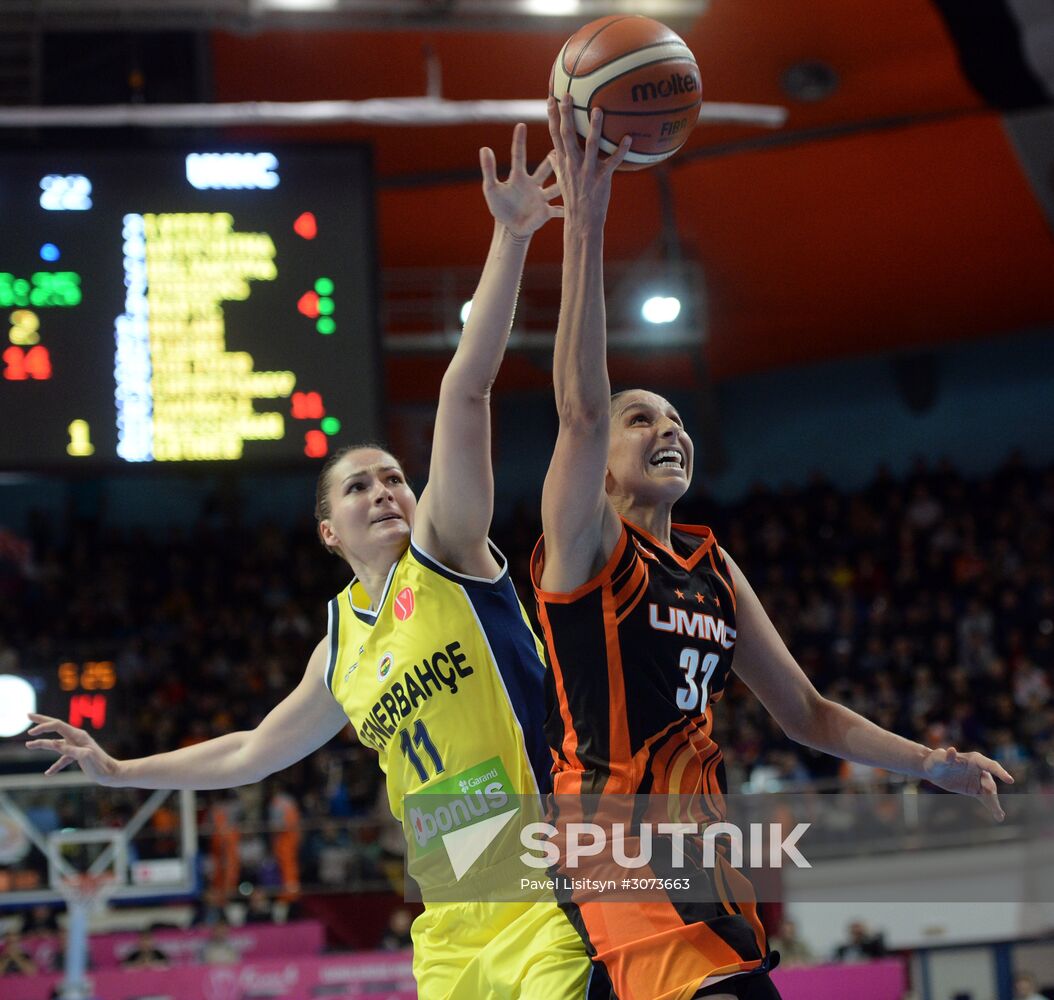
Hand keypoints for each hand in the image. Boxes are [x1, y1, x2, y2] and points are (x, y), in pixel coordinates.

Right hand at [25, 713, 121, 785]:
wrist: (111, 774)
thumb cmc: (100, 765)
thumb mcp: (84, 756)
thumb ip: (68, 749)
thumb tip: (52, 742)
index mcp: (78, 735)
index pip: (58, 725)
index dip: (43, 727)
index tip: (31, 733)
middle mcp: (77, 738)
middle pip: (56, 727)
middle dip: (42, 721)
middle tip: (28, 714)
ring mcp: (77, 746)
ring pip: (56, 744)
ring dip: (42, 745)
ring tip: (28, 745)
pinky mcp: (78, 755)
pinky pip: (62, 758)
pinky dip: (55, 765)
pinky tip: (48, 773)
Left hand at [480, 122, 562, 238]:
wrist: (511, 227)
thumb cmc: (500, 206)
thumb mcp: (491, 188)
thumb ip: (488, 169)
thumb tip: (484, 148)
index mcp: (519, 176)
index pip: (519, 155)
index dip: (519, 141)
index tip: (521, 125)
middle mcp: (533, 183)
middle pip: (544, 168)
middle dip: (552, 159)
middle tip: (561, 144)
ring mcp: (541, 197)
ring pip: (555, 187)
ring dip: (564, 182)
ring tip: (574, 174)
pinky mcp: (545, 212)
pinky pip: (557, 210)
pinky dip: (565, 210)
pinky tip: (573, 206)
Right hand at [546, 93, 630, 232]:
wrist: (581, 220)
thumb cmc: (573, 199)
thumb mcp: (562, 180)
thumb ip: (557, 165)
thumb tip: (551, 153)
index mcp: (563, 162)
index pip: (554, 135)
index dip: (552, 117)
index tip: (550, 98)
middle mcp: (573, 164)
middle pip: (568, 135)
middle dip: (567, 114)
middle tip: (568, 95)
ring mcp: (587, 171)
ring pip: (591, 146)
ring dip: (594, 128)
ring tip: (598, 110)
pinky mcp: (602, 179)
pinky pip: (613, 162)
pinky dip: (621, 151)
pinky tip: (629, 138)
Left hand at [922, 746, 1013, 820]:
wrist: (932, 770)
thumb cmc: (936, 760)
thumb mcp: (938, 758)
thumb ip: (946, 756)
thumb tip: (952, 750)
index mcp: (974, 759)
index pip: (990, 765)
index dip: (1000, 772)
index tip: (1010, 781)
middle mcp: (980, 770)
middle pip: (989, 781)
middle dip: (991, 790)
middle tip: (989, 795)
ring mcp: (978, 780)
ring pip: (990, 793)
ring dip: (994, 803)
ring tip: (999, 815)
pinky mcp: (975, 790)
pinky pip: (985, 799)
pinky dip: (991, 807)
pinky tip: (998, 816)